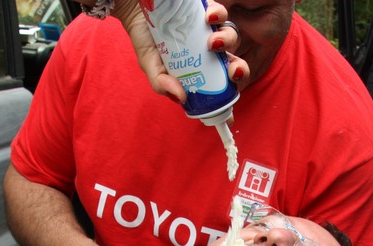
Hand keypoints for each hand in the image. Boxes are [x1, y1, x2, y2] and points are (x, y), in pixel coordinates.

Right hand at [110, 0, 248, 101]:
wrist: (133, 9)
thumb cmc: (146, 40)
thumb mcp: (151, 67)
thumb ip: (162, 84)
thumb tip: (181, 97)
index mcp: (199, 69)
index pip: (220, 84)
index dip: (229, 94)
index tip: (231, 108)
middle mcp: (208, 52)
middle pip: (234, 62)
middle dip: (239, 69)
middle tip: (232, 70)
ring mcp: (209, 31)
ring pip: (231, 37)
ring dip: (227, 41)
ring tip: (212, 43)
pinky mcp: (207, 10)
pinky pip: (220, 13)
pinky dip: (218, 15)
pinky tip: (209, 18)